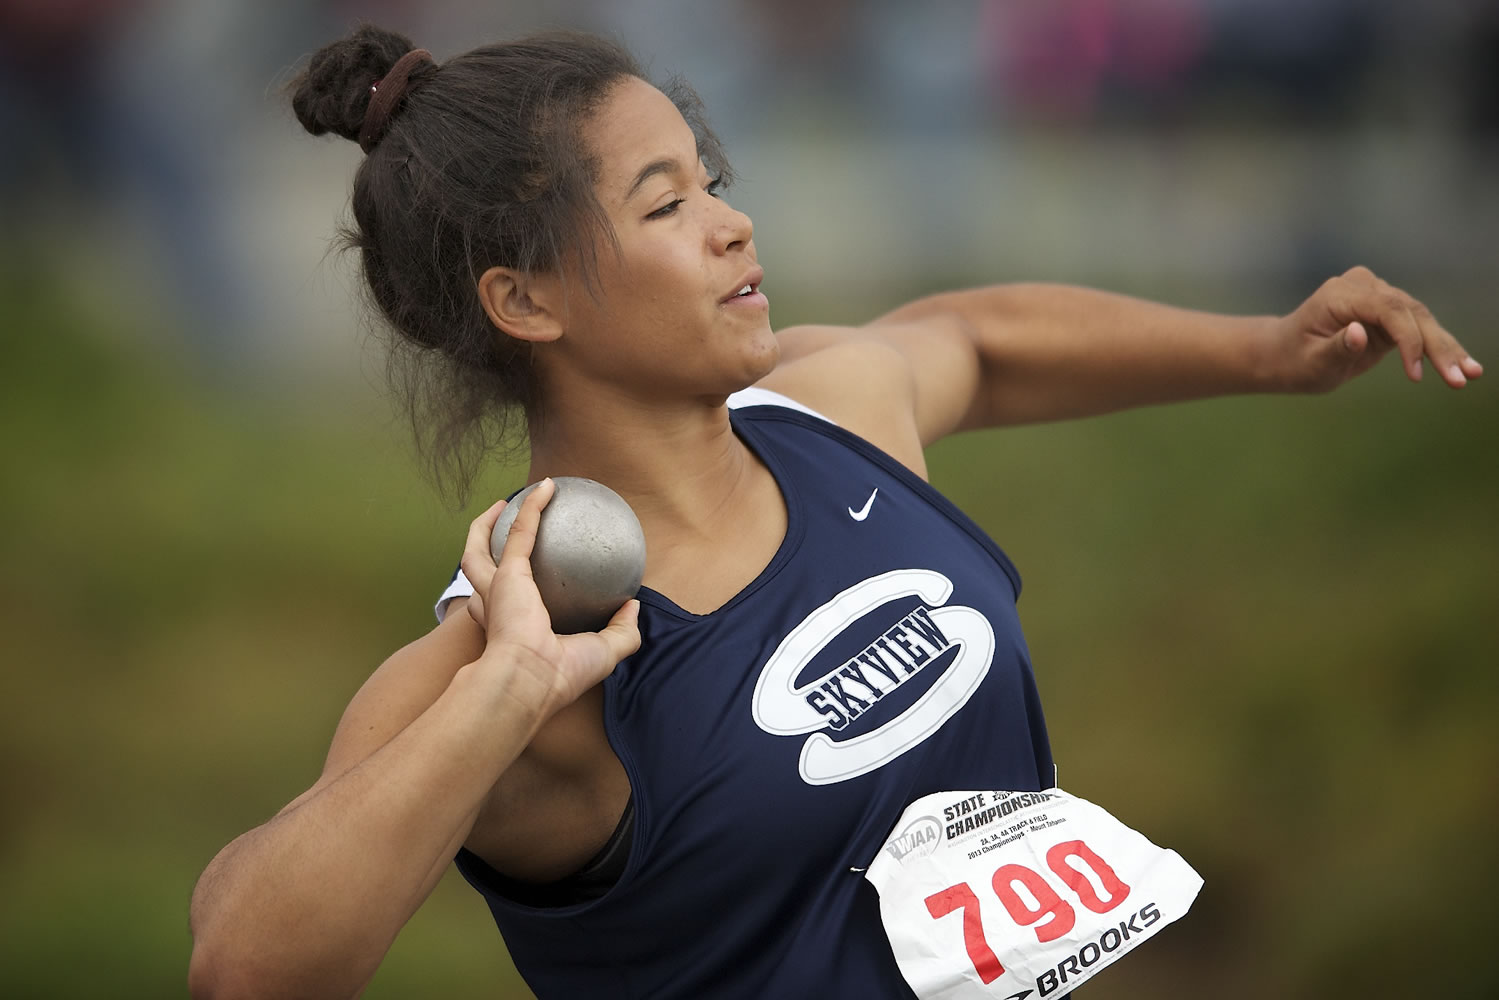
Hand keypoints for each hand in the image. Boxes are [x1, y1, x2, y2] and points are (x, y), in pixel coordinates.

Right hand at [459, 479, 640, 715]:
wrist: (529, 680)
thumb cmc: (560, 676)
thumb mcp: (604, 653)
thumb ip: (622, 631)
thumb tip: (633, 606)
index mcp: (509, 632)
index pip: (495, 612)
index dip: (501, 596)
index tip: (519, 584)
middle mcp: (495, 609)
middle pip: (479, 574)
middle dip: (483, 552)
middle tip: (499, 534)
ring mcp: (497, 589)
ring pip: (477, 550)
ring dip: (485, 525)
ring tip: (502, 504)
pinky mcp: (509, 572)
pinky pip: (521, 529)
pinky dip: (532, 506)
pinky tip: (547, 486)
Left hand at [1269, 266, 1481, 392]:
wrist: (1283, 354)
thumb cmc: (1293, 361)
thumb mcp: (1311, 363)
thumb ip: (1336, 348)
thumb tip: (1360, 333)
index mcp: (1341, 294)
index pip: (1387, 309)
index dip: (1407, 339)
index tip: (1416, 373)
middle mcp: (1364, 288)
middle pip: (1410, 313)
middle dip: (1437, 346)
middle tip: (1460, 377)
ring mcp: (1378, 297)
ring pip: (1421, 319)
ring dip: (1446, 348)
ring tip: (1469, 375)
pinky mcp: (1388, 313)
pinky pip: (1419, 328)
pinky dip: (1438, 348)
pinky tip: (1462, 367)